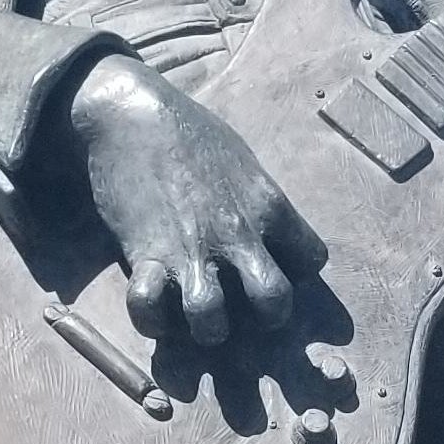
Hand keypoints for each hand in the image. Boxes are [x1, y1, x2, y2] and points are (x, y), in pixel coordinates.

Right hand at [63, 52, 323, 343]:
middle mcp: (236, 234)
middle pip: (274, 304)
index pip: (312, 261)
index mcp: (269, 206)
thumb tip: (271, 231)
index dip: (297, 273)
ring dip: (207, 330)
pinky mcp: (144, 255)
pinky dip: (149, 320)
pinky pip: (148, 310)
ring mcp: (190, 250)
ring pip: (212, 323)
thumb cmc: (189, 131)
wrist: (132, 112)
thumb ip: (260, 200)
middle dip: (265, 320)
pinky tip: (153, 308)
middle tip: (246, 311)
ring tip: (198, 317)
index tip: (275, 268)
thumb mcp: (243, 161)